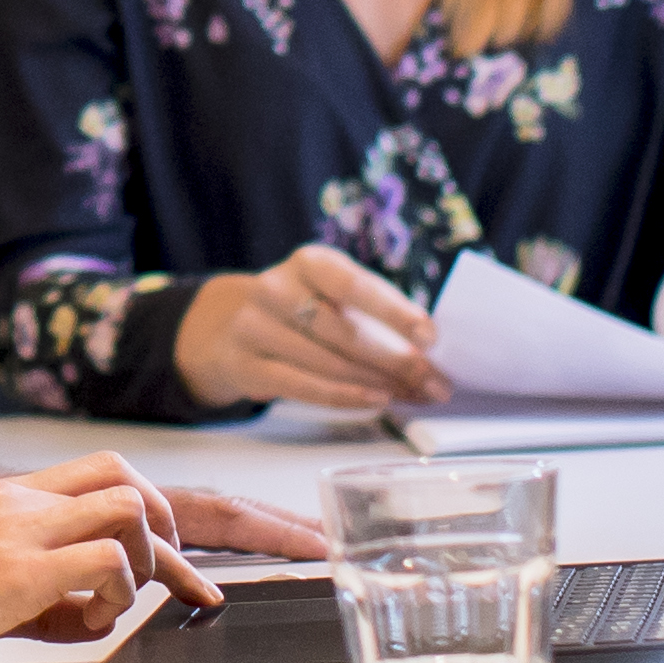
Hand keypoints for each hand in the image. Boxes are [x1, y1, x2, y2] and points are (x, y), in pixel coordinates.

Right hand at [0, 463, 164, 662]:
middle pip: (124, 475)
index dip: (147, 514)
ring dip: (145, 561)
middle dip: (167, 526)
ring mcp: (16, 531)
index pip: (96, 476)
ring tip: (114, 606)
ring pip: (128, 509)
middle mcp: (12, 501)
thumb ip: (39, 593)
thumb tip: (89, 614)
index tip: (171, 562)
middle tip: (170, 575)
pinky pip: (108, 564)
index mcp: (0, 500)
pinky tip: (90, 623)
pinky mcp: (16, 574)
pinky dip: (120, 596)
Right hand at [169, 244, 450, 412]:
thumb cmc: (301, 309)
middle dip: (398, 362)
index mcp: (309, 262)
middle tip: (435, 382)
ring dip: (380, 384)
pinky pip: (303, 386)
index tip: (429, 336)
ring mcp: (255, 328)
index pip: (354, 284)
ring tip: (415, 394)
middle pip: (346, 332)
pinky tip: (376, 400)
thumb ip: (375, 313)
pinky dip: (346, 396)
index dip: (394, 311)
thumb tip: (428, 351)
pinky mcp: (246, 366)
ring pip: (329, 363)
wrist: (228, 326)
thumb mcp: (330, 293)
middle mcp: (276, 288)